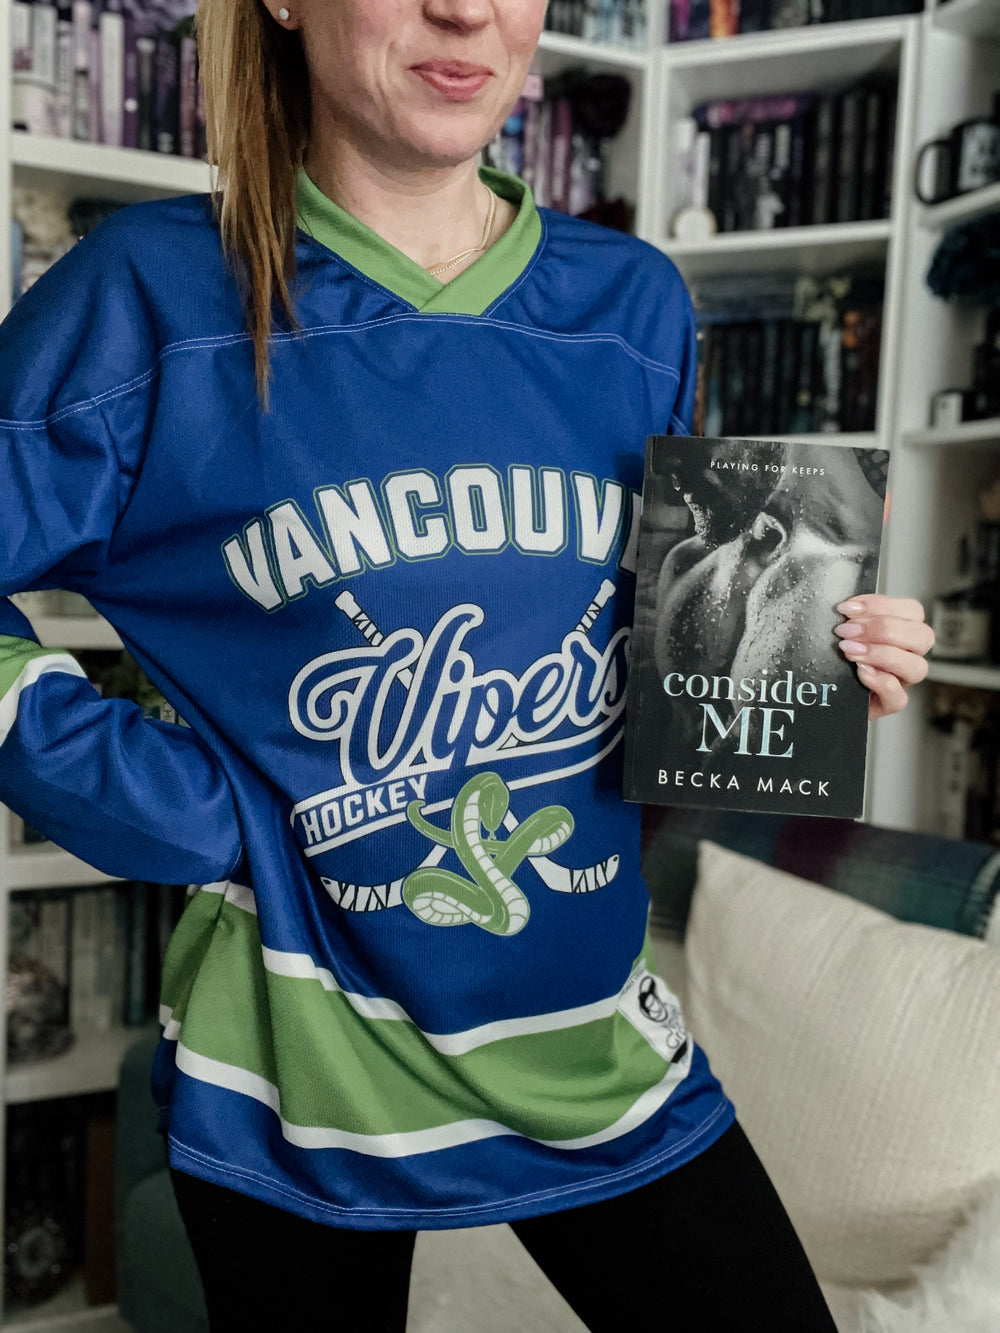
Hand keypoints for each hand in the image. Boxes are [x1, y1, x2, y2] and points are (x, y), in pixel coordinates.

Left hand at [834, 595, 933, 720]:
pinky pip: (899, 697)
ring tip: (849, 651)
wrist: (827, 692)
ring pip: (917, 667)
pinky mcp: (890, 703)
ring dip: (882, 654)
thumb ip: (853, 618)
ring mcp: (903, 681)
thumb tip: (846, 608)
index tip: (847, 608)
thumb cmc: (838, 658)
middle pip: (922, 636)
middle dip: (882, 628)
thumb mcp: (847, 632)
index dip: (880, 605)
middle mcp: (909, 655)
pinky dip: (880, 682)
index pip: (911, 611)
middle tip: (847, 630)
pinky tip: (861, 672)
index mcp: (903, 631)